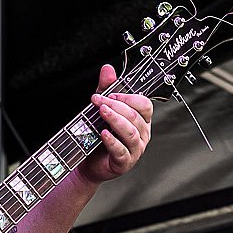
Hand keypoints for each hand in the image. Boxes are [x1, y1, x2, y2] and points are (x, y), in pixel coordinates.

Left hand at [78, 64, 152, 185]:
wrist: (88, 163)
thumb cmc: (99, 136)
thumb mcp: (102, 108)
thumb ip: (107, 89)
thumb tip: (108, 69)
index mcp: (141, 120)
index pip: (144, 105)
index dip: (128, 97)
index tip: (110, 93)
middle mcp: (142, 134)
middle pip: (135, 116)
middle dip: (116, 105)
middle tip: (99, 100)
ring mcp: (135, 149)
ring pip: (130, 132)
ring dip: (115, 120)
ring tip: (101, 112)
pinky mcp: (124, 162)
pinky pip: (122, 150)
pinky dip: (112, 141)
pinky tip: (103, 133)